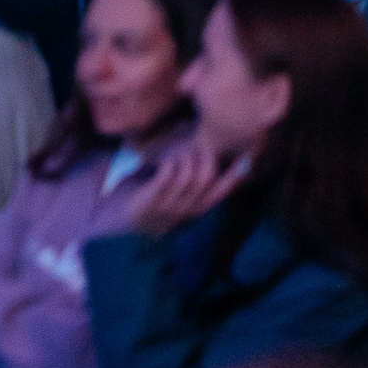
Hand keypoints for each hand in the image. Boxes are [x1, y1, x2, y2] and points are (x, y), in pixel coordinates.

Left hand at [129, 137, 248, 237]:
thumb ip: (192, 189)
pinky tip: (168, 160)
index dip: (232, 179)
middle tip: (204, 145)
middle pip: (205, 182)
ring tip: (182, 150)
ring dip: (186, 160)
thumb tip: (207, 165)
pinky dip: (170, 166)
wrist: (122, 222)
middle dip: (206, 160)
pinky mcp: (150, 200)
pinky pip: (165, 179)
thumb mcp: (177, 201)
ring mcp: (168, 206)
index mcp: (194, 211)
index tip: (245, 163)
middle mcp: (185, 210)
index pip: (219, 194)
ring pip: (187, 179)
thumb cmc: (152, 205)